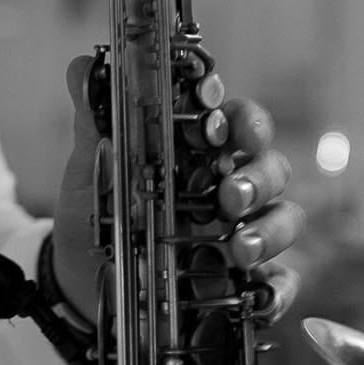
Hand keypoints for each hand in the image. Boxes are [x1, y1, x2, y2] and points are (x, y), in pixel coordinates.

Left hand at [51, 55, 305, 323]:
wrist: (78, 277)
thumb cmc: (98, 210)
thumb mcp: (92, 165)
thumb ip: (95, 118)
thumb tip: (84, 65)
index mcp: (200, 149)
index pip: (236, 121)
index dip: (240, 119)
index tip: (222, 127)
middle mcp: (228, 185)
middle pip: (270, 167)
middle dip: (258, 178)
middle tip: (229, 197)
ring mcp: (241, 232)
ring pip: (285, 219)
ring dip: (270, 230)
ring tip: (237, 249)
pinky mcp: (242, 280)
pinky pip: (280, 282)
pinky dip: (277, 290)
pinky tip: (260, 299)